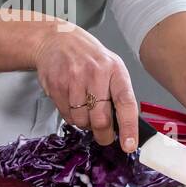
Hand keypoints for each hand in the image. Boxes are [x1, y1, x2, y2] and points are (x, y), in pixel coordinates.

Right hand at [32, 25, 139, 151]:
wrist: (56, 40)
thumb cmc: (87, 57)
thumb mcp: (110, 67)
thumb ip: (118, 92)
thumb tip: (125, 126)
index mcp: (115, 70)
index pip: (126, 103)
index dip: (128, 127)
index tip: (129, 145)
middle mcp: (95, 73)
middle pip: (101, 119)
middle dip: (103, 134)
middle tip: (104, 136)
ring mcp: (74, 79)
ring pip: (82, 121)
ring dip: (85, 123)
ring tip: (84, 108)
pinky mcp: (56, 85)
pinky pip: (66, 116)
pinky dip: (71, 116)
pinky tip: (72, 102)